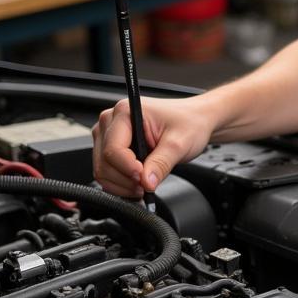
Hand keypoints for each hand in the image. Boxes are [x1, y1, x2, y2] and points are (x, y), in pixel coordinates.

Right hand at [93, 97, 214, 197]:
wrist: (195, 120)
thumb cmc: (189, 122)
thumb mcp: (180, 143)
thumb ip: (161, 163)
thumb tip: (146, 182)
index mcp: (126, 111)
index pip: (114, 148)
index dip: (127, 168)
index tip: (143, 180)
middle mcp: (112, 120)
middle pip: (104, 162)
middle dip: (125, 180)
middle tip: (146, 186)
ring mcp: (109, 134)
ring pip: (102, 169)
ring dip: (122, 185)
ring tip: (144, 186)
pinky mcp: (111, 147)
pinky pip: (107, 171)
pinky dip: (120, 184)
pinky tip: (137, 185)